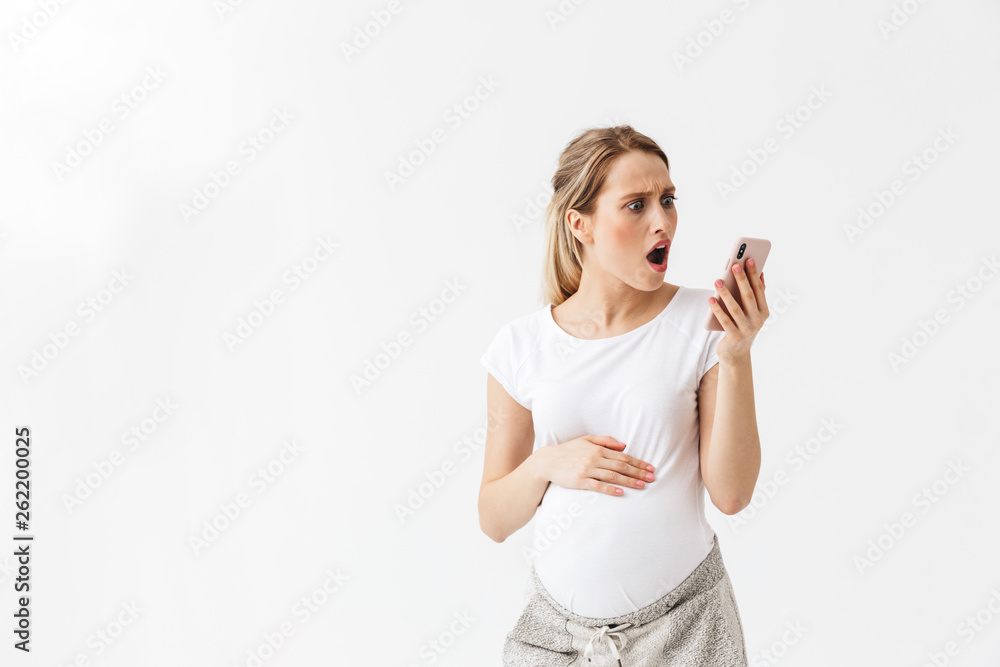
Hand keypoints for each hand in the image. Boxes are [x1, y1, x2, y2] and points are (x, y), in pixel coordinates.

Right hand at [533, 435, 655, 495]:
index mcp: (598, 449)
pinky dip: (610, 489)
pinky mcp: (580, 481)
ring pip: (613, 476)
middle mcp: (594, 459)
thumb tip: (624, 445)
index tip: (650, 468)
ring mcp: (587, 470)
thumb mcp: (586, 440)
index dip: (638, 463)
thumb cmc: (568, 450)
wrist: (548, 461)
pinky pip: (597, 486)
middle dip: (638, 473)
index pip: (623, 456)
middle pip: (621, 466)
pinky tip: (620, 493)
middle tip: (651, 478)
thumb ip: (605, 441)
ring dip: (629, 481)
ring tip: (642, 486)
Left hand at [708, 259, 768, 362]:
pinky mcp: (734, 337)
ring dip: (726, 293)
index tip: (748, 259)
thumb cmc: (743, 326)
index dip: (754, 274)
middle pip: (748, 296)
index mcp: (764, 311)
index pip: (759, 289)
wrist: (736, 353)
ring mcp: (746, 329)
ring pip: (735, 308)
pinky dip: (717, 309)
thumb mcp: (753, 311)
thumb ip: (756, 294)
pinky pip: (724, 320)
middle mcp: (757, 320)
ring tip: (717, 280)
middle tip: (734, 264)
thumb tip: (760, 273)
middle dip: (741, 279)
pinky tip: (710, 299)